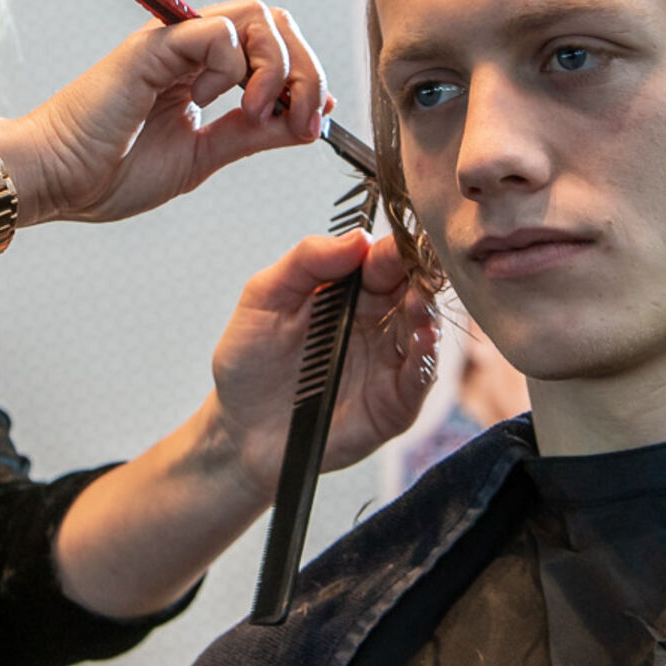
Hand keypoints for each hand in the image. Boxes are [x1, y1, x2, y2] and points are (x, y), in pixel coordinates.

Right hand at [0, 0, 328, 225]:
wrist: (54, 183)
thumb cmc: (109, 173)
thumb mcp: (202, 156)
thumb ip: (252, 134)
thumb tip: (309, 119)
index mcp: (200, 71)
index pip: (273, 46)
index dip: (305, 77)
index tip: (312, 123)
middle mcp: (188, 48)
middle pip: (274, 23)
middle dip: (305, 68)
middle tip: (302, 118)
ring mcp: (170, 44)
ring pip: (255, 16)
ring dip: (278, 66)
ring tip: (264, 111)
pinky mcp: (151, 48)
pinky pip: (215, 31)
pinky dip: (238, 64)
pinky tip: (224, 102)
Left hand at [207, 230, 440, 501]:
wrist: (239, 429)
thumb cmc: (249, 361)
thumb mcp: (264, 297)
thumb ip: (307, 261)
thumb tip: (358, 236)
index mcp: (349, 292)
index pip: (384, 261)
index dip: (394, 248)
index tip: (401, 238)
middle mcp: (376, 323)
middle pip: (413, 290)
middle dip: (420, 276)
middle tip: (421, 266)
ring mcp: (388, 363)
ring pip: (423, 330)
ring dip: (426, 314)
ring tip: (417, 302)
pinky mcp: (394, 404)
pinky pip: (420, 379)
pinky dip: (426, 359)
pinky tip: (422, 341)